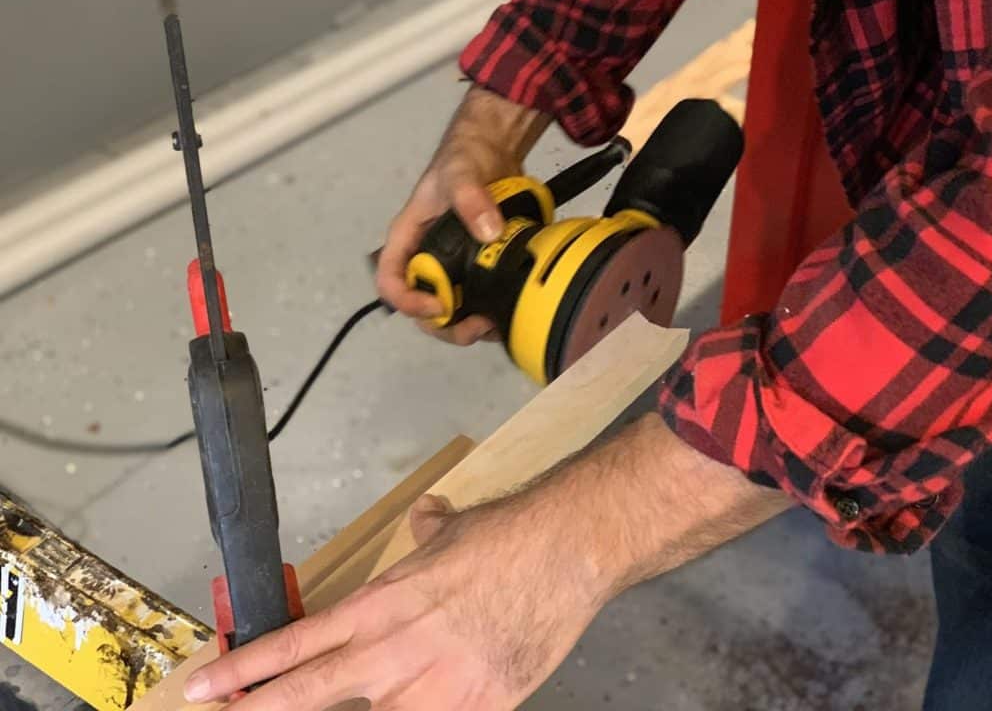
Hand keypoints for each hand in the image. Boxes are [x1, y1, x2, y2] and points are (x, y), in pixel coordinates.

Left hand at [183, 492, 605, 710]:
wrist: (567, 549)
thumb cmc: (507, 536)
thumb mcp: (450, 531)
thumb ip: (425, 535)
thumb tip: (422, 520)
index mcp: (382, 604)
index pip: (297, 643)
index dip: (246, 669)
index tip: (205, 685)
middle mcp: (396, 651)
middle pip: (310, 694)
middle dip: (259, 710)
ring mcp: (435, 689)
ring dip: (361, 708)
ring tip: (342, 696)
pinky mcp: (478, 709)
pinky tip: (423, 701)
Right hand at [376, 86, 551, 345]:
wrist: (494, 149)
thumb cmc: (465, 158)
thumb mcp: (462, 173)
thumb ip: (471, 199)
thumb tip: (489, 233)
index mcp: (409, 240)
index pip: (391, 281)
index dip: (408, 302)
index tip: (438, 306)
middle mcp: (426, 259)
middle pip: (422, 309)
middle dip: (446, 325)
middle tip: (476, 325)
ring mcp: (452, 267)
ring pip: (450, 312)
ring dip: (468, 326)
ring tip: (494, 322)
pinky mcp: (477, 269)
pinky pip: (475, 302)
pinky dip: (488, 315)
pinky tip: (504, 313)